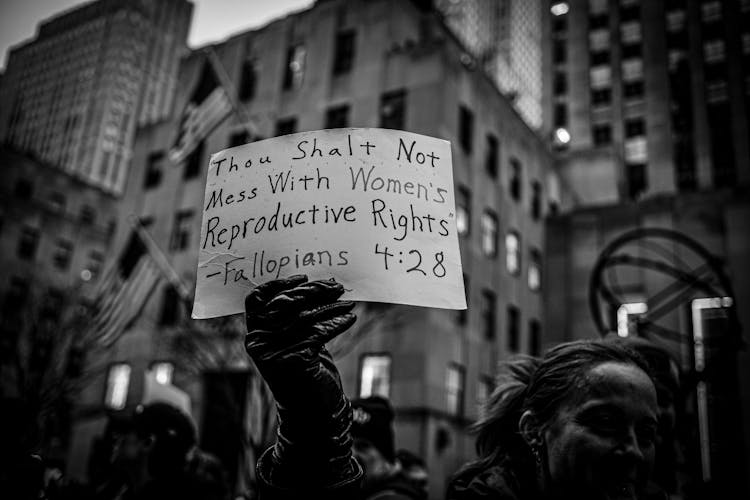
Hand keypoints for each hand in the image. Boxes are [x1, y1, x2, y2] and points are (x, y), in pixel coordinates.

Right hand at [244, 275, 360, 487]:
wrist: (312, 413)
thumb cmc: (305, 371)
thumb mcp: (295, 340)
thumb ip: (295, 316)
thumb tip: (318, 284)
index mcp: (253, 334)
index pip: (256, 299)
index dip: (278, 284)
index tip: (304, 277)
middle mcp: (258, 343)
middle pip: (284, 303)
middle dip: (312, 291)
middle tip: (336, 287)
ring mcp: (273, 353)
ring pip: (304, 317)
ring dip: (330, 307)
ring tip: (348, 302)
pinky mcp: (293, 361)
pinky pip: (317, 332)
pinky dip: (336, 323)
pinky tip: (349, 319)